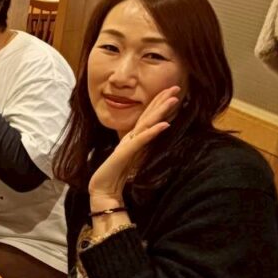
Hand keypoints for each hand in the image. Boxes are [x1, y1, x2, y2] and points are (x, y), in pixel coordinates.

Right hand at [88, 86, 180, 208]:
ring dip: (160, 110)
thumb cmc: (114, 176)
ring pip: (146, 123)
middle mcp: (130, 138)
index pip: (147, 118)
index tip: (169, 93)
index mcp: (132, 139)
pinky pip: (142, 140)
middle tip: (175, 87)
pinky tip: (164, 124)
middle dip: (161, 100)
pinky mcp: (126, 153)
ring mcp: (128, 144)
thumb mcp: (129, 159)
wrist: (102, 190)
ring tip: (173, 99)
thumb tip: (147, 142)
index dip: (157, 104)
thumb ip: (137, 149)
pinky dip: (153, 132)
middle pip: (148, 116)